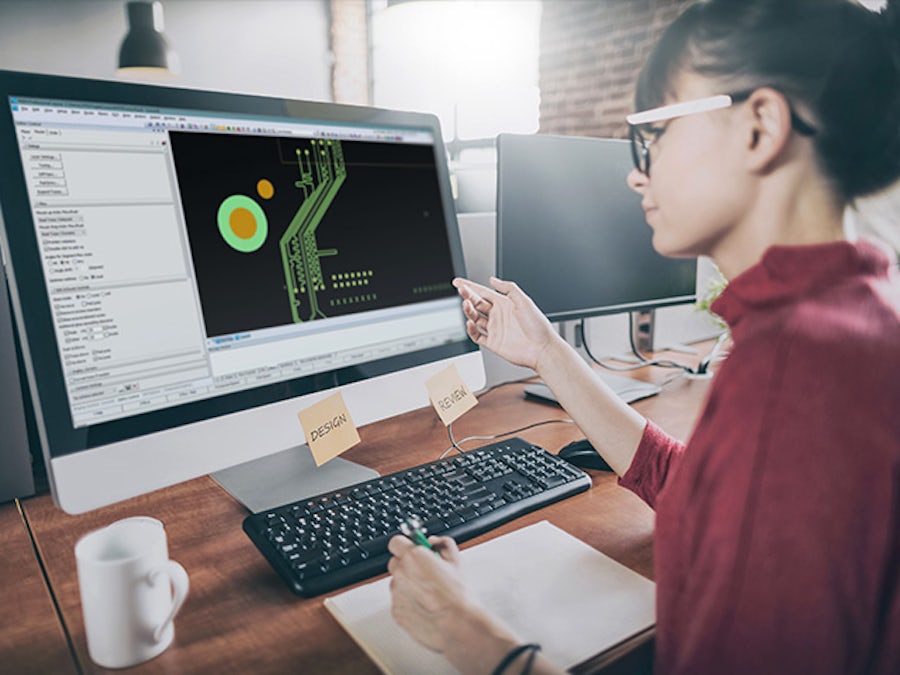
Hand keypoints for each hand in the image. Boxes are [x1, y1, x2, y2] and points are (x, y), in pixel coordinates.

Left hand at [387, 534, 465, 652]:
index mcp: (413, 557)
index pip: (396, 542)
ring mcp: (397, 593)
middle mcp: (401, 573)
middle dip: (407, 565)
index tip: (413, 549)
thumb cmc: (457, 596)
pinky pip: (399, 601)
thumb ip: (443, 543)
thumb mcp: (456, 560)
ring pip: (397, 583)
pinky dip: (408, 602)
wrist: (457, 625)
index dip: (405, 545)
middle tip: (424, 571)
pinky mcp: (396, 611)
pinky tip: (425, 605)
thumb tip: (433, 541)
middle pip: (395, 562)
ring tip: (428, 592)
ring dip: (407, 584)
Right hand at [453, 276, 558, 370]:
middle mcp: (498, 315)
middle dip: (467, 296)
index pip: (483, 292)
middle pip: (477, 304)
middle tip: (461, 291)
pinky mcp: (493, 343)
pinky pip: (477, 335)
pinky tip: (470, 324)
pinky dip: (471, 330)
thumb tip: (492, 279)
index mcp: (505, 304)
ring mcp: (495, 329)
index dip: (470, 286)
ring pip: (475, 318)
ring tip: (466, 305)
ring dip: (469, 311)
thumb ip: (508, 288)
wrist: (542, 348)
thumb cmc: (537, 325)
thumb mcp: (524, 300)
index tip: (458, 282)